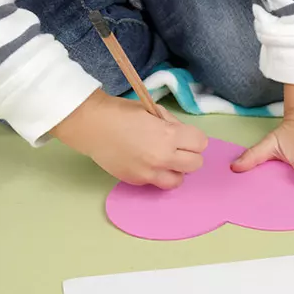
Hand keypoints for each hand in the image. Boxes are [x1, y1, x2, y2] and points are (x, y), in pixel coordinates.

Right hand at [52, 89, 207, 187]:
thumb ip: (173, 124)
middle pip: (196, 164)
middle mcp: (162, 157)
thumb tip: (184, 136)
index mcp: (168, 135)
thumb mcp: (154, 110)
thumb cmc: (122, 112)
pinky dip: (156, 174)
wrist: (92, 126)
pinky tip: (145, 162)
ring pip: (179, 181)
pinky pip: (157, 182)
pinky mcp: (137, 181)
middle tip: (177, 148)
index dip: (194, 138)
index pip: (201, 143)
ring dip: (176, 170)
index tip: (185, 136)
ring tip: (164, 160)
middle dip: (190, 155)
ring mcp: (150, 172)